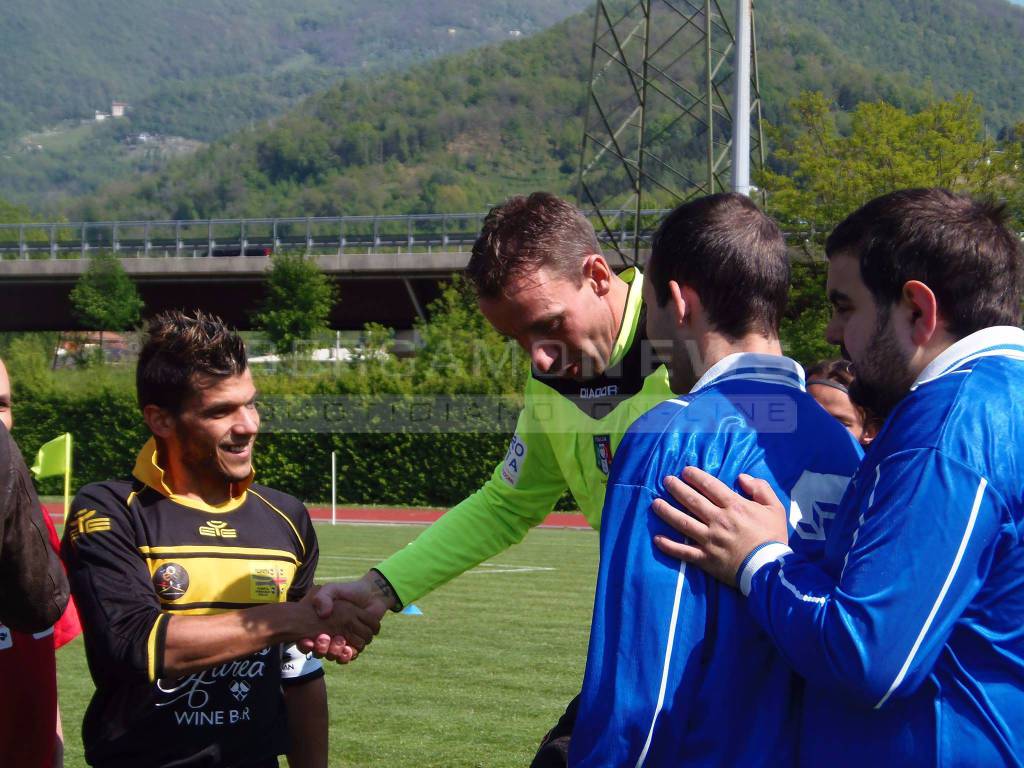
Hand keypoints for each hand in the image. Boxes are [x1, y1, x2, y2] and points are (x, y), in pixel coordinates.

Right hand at [297, 573, 392, 663]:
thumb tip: (323, 614)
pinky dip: (348, 654)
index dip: (304, 645)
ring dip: (335, 651)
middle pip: (320, 652)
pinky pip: (349, 656)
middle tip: (324, 637)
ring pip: (334, 655)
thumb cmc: (348, 591)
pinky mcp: (355, 644)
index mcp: (319, 625)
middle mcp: (328, 637)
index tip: (307, 640)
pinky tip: (348, 647)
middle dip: (321, 648)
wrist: (370, 595)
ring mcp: (342, 641)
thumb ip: (323, 597)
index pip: (305, 642)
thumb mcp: (331, 590)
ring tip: (339, 640)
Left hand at [650, 467, 787, 587]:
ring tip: (655, 503)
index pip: (710, 486)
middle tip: (666, 480)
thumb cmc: (773, 537)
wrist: (770, 569)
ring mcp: (709, 540)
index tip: (685, 471)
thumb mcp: (775, 508)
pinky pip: (683, 552)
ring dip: (667, 512)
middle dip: (676, 488)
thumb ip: (760, 488)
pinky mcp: (705, 559)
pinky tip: (657, 539)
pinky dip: (669, 546)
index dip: (695, 476)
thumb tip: (742, 477)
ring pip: (683, 523)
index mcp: (734, 507)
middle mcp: (718, 520)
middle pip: (692, 500)